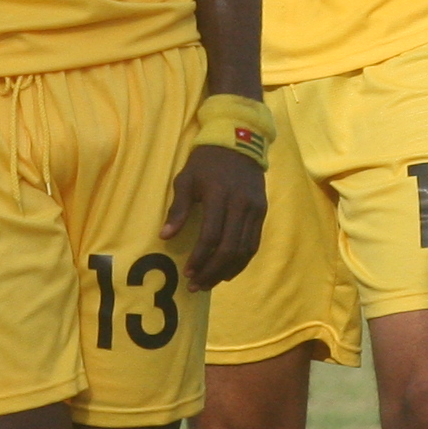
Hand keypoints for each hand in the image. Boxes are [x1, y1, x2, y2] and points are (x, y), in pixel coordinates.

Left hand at [161, 140, 266, 287]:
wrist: (239, 143)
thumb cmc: (206, 163)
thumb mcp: (186, 179)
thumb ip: (178, 209)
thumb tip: (165, 236)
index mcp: (220, 195)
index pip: (211, 236)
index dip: (199, 258)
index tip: (187, 272)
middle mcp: (241, 204)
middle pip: (229, 248)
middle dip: (212, 271)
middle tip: (196, 285)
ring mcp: (255, 209)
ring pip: (244, 250)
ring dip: (226, 270)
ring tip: (210, 283)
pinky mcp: (262, 212)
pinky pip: (253, 244)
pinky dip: (241, 261)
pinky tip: (228, 271)